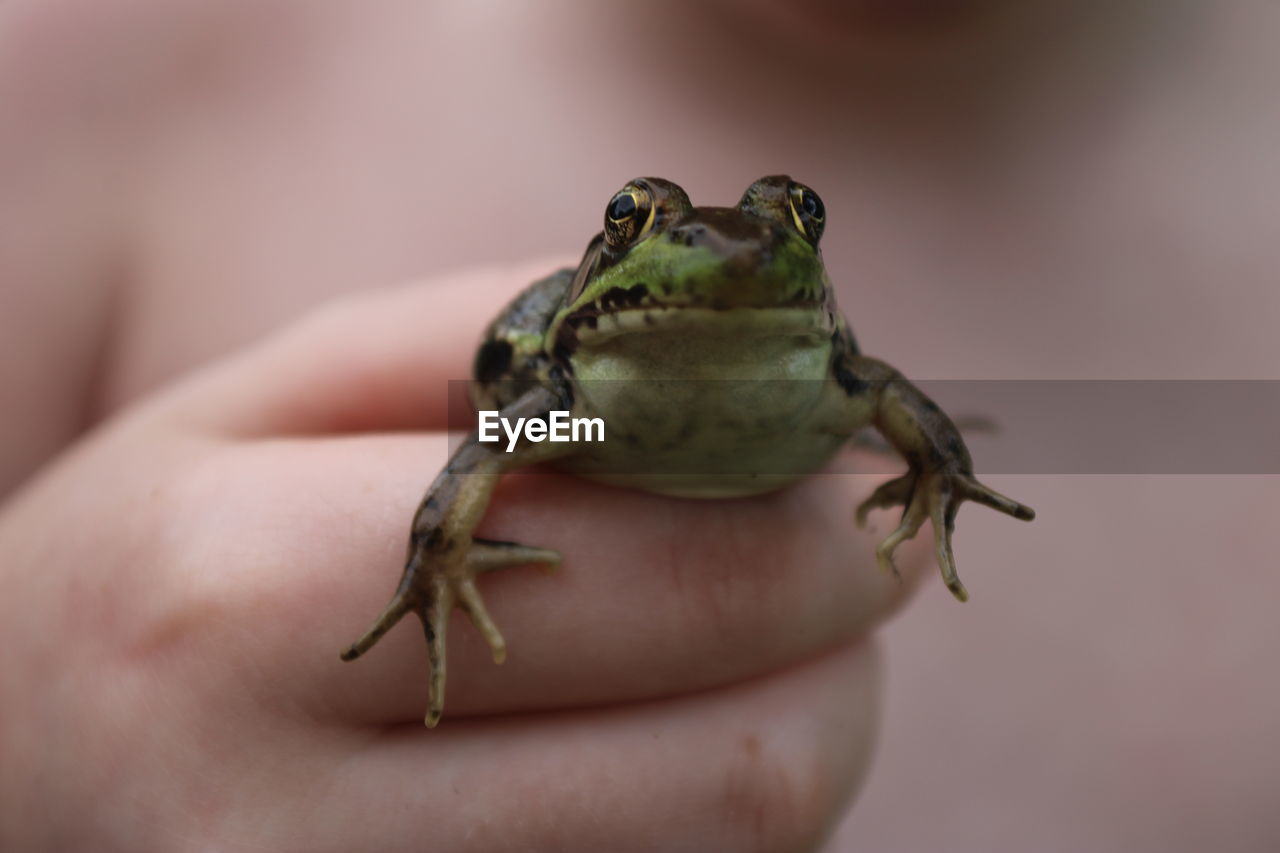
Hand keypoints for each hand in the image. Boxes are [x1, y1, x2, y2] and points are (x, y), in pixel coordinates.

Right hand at [0, 264, 927, 850]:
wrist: (11, 781)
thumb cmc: (150, 569)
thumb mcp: (263, 400)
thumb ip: (486, 343)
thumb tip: (727, 346)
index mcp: (247, 597)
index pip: (663, 572)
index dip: (809, 526)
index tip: (843, 478)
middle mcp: (293, 825)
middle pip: (742, 766)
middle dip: (837, 648)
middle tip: (825, 571)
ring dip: (792, 744)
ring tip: (722, 659)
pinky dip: (715, 826)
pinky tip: (646, 753)